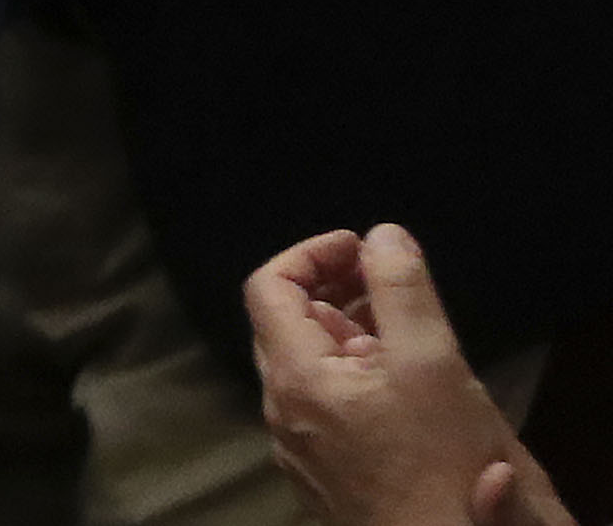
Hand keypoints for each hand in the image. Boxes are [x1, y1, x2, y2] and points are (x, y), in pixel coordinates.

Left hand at [247, 225, 570, 525]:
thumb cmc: (442, 466)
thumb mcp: (432, 364)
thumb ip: (402, 290)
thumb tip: (382, 235)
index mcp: (292, 377)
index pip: (267, 285)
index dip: (312, 254)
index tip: (363, 249)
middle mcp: (281, 412)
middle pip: (285, 325)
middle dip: (332, 291)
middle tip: (386, 284)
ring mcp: (300, 449)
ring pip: (308, 369)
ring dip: (347, 335)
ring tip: (402, 331)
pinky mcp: (325, 475)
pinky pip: (324, 407)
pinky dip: (352, 377)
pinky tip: (401, 386)